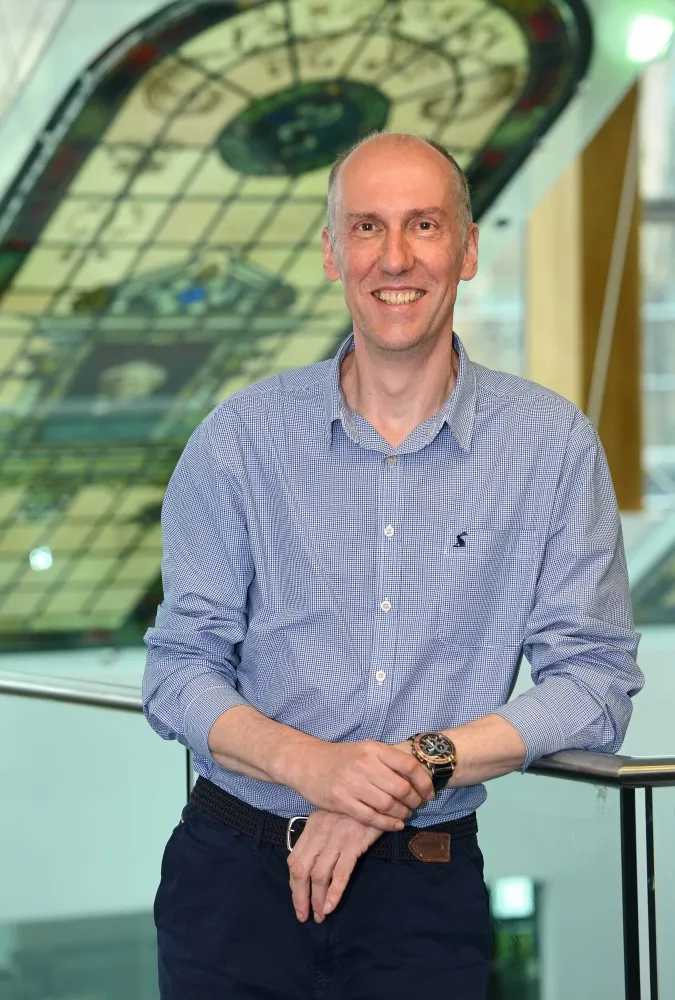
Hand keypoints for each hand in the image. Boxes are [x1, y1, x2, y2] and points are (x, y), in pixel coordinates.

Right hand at [287, 740, 434, 831]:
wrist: (307, 762)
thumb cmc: (341, 758)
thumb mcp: (365, 750)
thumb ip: (388, 761)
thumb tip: (418, 778)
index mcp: (374, 749)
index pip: (409, 765)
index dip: (424, 782)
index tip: (429, 793)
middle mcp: (364, 764)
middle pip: (401, 788)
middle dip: (414, 801)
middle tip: (416, 806)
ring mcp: (352, 783)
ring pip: (388, 804)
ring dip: (402, 814)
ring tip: (404, 815)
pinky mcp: (341, 801)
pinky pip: (371, 817)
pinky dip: (387, 823)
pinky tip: (394, 824)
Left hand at [288, 810, 383, 922]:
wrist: (377, 792)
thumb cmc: (355, 807)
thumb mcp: (332, 816)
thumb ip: (321, 835)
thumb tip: (313, 859)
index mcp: (312, 826)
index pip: (295, 859)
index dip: (294, 884)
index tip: (298, 899)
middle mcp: (320, 833)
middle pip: (301, 870)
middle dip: (300, 896)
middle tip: (304, 915)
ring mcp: (336, 838)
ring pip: (319, 875)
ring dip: (317, 900)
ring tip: (320, 915)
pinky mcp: (354, 843)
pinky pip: (341, 873)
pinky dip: (334, 892)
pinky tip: (331, 906)